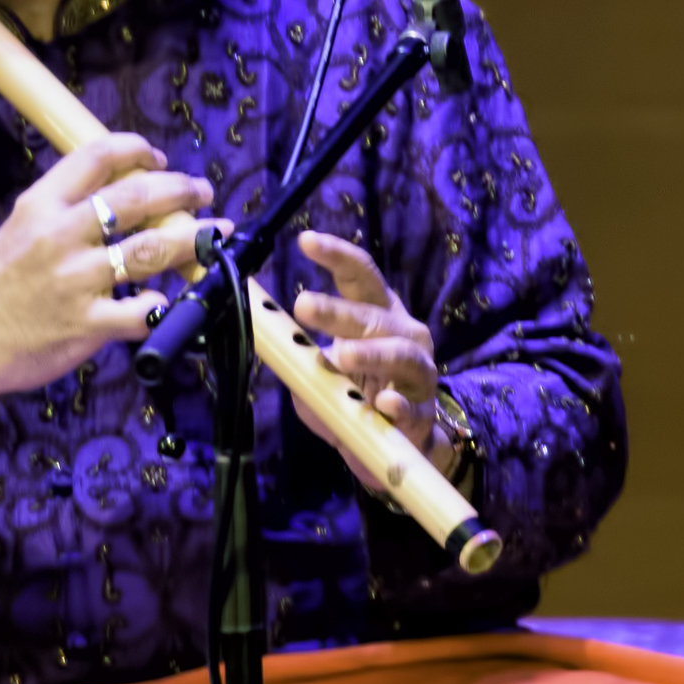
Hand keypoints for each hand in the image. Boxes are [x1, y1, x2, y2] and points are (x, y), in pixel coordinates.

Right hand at [0, 134, 220, 481]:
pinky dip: (160, 304)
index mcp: (41, 204)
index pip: (98, 156)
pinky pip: (141, 310)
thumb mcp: (20, 230)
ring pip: (151, 250)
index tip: (160, 160)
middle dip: (181, 190)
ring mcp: (74, 280)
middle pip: (138, 197)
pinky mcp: (86, 323)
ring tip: (213, 236)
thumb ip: (66, 209)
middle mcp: (59, 235)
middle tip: (202, 193)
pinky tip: (164, 301)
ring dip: (192, 240)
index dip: (139, 151)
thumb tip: (125, 191)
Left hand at [288, 231, 449, 483]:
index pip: (360, 275)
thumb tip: (260, 331)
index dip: (335, 255)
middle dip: (338, 310)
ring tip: (342, 354)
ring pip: (400, 353)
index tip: (305, 240)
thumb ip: (295, 352)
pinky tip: (384, 403)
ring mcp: (418, 371)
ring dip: (370, 353)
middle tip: (303, 304)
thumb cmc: (353, 395)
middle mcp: (403, 334)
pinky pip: (412, 405)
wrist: (390, 443)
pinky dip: (398, 404)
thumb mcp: (318, 371)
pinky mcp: (423, 411)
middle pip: (373, 314)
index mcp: (377, 314)